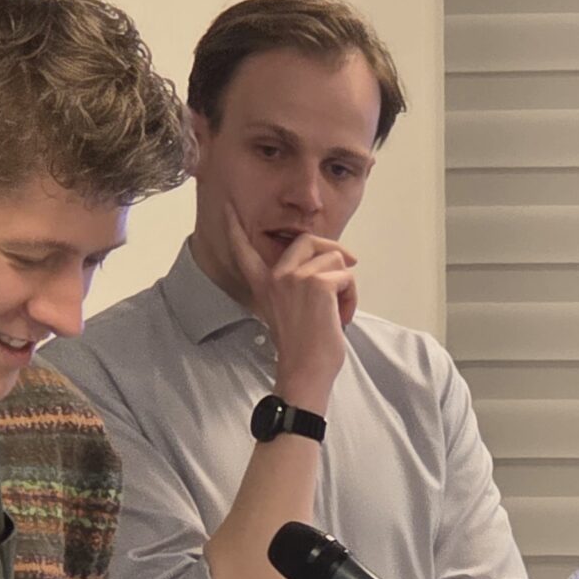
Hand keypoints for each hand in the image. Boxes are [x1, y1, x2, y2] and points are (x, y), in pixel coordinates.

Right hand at [221, 203, 355, 408]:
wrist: (304, 371)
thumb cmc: (302, 349)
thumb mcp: (290, 310)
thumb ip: (298, 285)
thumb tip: (330, 263)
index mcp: (264, 284)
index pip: (244, 250)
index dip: (234, 228)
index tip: (227, 207)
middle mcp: (276, 276)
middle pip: (309, 240)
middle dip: (334, 252)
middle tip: (349, 268)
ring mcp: (296, 278)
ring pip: (336, 260)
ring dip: (346, 287)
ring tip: (337, 313)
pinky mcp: (318, 283)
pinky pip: (347, 277)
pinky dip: (351, 298)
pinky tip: (341, 319)